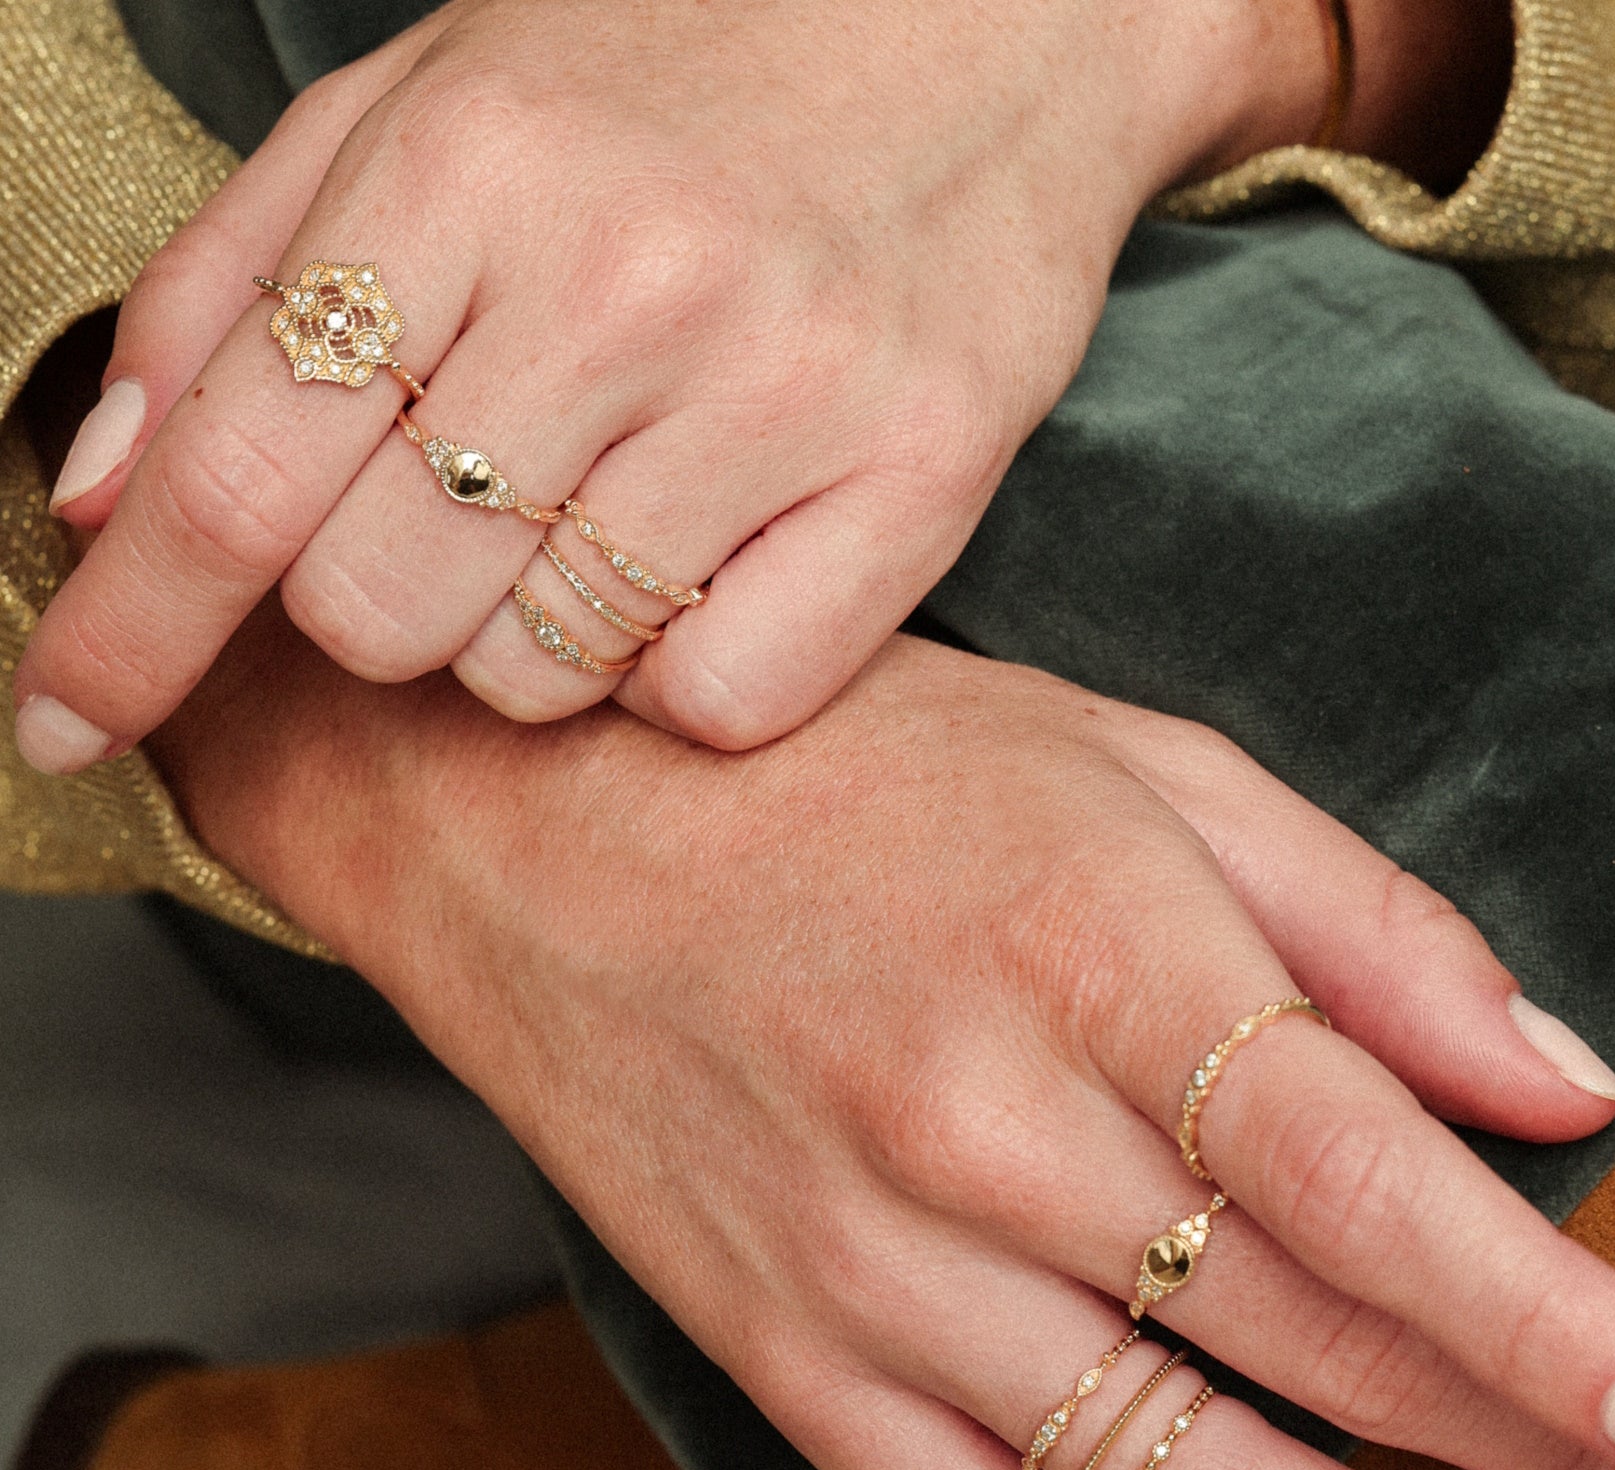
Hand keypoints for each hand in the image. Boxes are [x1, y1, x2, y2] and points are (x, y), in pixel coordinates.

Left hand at [12, 0, 1330, 775]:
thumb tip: (108, 485)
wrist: (991, 20)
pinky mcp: (916, 479)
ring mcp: (776, 390)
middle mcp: (618, 285)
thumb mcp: (431, 109)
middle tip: (467, 517)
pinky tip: (714, 565)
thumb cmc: (694, 69)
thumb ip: (245, 286)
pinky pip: (717, 698)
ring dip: (536, 633)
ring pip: (542, 673)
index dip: (130, 630)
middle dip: (383, 601)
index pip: (232, 471)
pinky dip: (683, 671)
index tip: (64, 724)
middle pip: (379, 608)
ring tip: (614, 511)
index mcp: (462, 170)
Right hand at [152, 621, 1614, 1469]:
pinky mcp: (799, 1370)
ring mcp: (877, 1280)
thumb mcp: (1144, 770)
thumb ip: (1371, 928)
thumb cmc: (874, 774)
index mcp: (1095, 955)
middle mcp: (982, 1140)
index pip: (1371, 1186)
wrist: (553, 833)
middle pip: (1312, 1356)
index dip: (1555, 1327)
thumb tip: (1573, 1083)